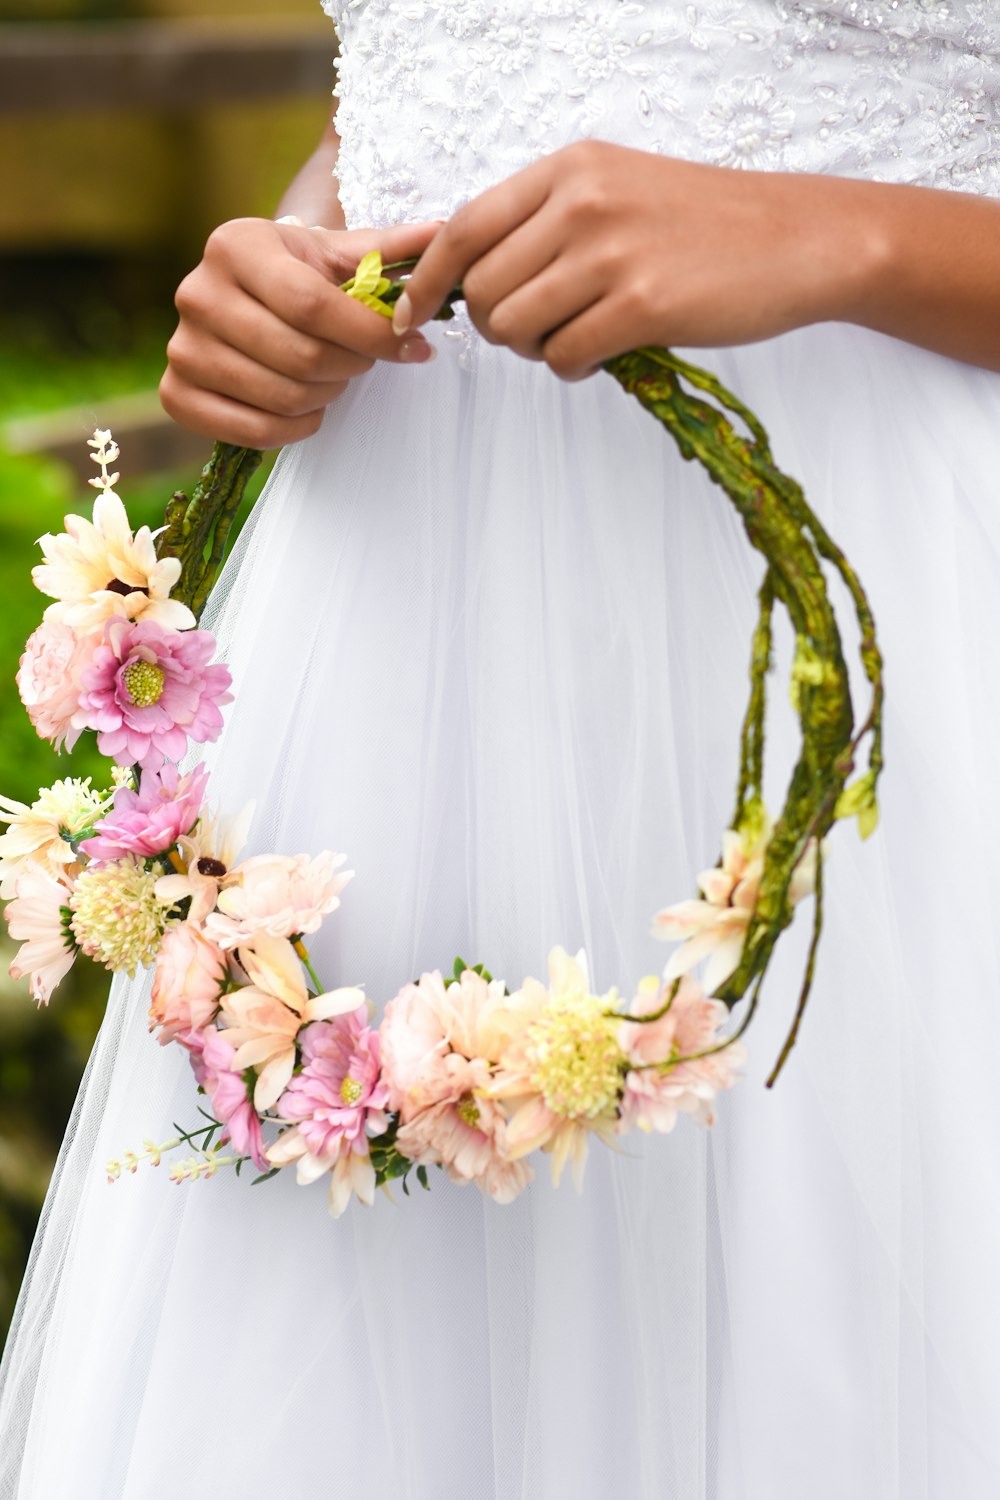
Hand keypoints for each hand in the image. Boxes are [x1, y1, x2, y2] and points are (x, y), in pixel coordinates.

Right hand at [160, 216, 440, 446]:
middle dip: (351, 367)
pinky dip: (295, 428)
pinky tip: (308, 407)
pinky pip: (254, 432)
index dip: (371, 334)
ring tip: (334, 378)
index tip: (412, 346)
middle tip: (363, 361)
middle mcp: (197, 292)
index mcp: (235, 245)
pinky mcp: (176, 394)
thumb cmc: (298, 275)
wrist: (242, 300)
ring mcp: (182, 347)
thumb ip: (390, 249)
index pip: (313, 305)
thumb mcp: (338, 254)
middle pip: (301, 357)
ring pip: (282, 397)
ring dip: (327, 397)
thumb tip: (445, 232)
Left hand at [394, 140, 871, 379]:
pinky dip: (573, 368)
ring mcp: (611, 252)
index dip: (425, 280)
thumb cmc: (703, 225)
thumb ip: (548, 219)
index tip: (408, 314)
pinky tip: (605, 354)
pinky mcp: (642, 304)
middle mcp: (581, 202)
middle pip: (480, 289)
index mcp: (568, 169)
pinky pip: (562, 357)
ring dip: (533, 350)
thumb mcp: (617, 189)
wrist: (798, 239)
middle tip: (534, 332)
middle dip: (492, 326)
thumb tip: (472, 276)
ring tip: (575, 339)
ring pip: (513, 327)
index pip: (462, 226)